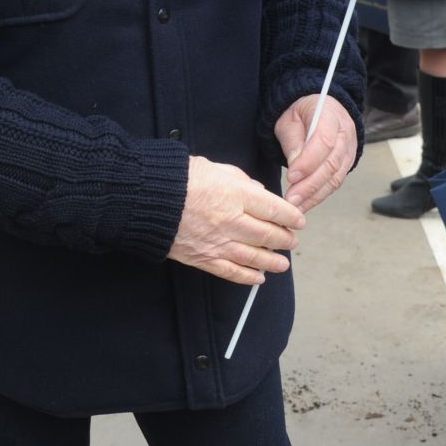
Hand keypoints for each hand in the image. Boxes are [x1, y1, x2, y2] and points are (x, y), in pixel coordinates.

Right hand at [169, 156, 303, 286]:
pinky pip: (232, 272)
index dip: (291, 216)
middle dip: (285, 239)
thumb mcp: (213, 167)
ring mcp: (219, 242)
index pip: (275, 209)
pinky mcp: (204, 258)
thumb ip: (239, 179)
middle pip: (268, 234)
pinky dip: (248, 277)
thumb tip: (258, 191)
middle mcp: (232, 220)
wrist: (147, 200)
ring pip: (255, 257)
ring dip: (273, 261)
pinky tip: (259, 278)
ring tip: (283, 264)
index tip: (298, 220)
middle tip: (292, 241)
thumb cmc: (177, 179)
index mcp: (236, 195)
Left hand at [273, 96, 356, 213]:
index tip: (291, 176)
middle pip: (331, 164)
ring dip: (314, 195)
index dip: (308, 161)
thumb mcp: (289, 119)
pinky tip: (305, 203)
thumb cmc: (300, 113)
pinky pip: (335, 182)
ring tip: (296, 207)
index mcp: (330, 114)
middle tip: (291, 200)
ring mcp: (349, 150)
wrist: (317, 108)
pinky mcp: (346, 164)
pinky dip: (319, 195)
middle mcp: (345, 133)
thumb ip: (292, 141)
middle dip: (310, 185)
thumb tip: (295, 167)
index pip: (324, 141)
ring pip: (335, 177)